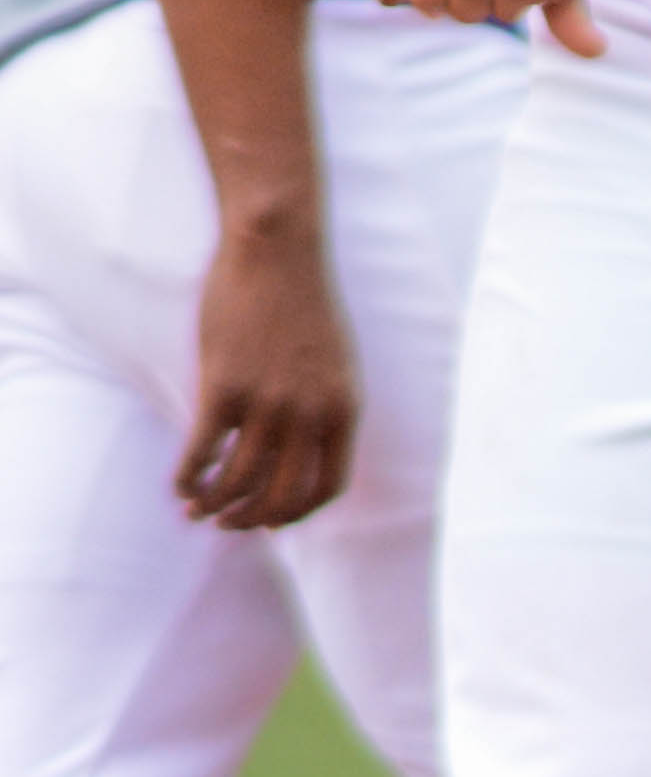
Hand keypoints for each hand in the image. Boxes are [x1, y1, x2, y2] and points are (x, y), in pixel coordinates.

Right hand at [179, 218, 360, 529]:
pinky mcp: (224, 388)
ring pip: (238, 483)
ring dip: (214, 505)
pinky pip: (201, 454)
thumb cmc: (302, 304)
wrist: (279, 253)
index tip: (272, 520)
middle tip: (228, 523)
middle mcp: (311, 412)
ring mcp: (268, 402)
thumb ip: (324, 405)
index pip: (328, 485)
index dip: (296, 512)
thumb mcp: (335, 361)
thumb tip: (300, 448)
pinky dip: (188, 478)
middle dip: (251, 519)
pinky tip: (180, 484)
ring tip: (197, 507)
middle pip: (281, 495)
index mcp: (344, 407)